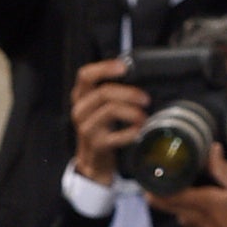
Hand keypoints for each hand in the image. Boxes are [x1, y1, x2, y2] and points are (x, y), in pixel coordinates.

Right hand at [68, 57, 147, 185]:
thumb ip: (111, 89)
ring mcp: (86, 128)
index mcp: (81, 96)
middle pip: (103, 92)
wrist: (93, 159)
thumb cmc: (101, 128)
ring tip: (143, 116)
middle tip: (145, 98)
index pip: (86, 75)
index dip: (104, 68)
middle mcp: (81, 110)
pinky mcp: (96, 145)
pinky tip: (139, 131)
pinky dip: (131, 132)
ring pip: (110, 111)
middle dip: (129, 93)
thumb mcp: (99, 106)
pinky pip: (116, 135)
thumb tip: (137, 73)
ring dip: (132, 112)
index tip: (124, 67)